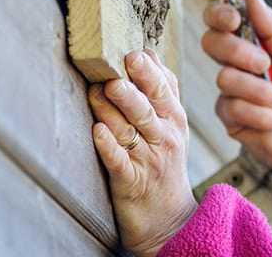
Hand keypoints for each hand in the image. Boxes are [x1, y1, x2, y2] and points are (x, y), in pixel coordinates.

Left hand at [88, 50, 197, 256]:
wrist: (169, 219)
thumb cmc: (165, 164)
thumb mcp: (174, 126)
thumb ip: (163, 91)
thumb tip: (149, 52)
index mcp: (174, 119)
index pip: (164, 88)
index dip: (150, 70)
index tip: (134, 53)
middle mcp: (164, 137)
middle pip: (148, 106)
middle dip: (135, 85)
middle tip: (120, 66)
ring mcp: (148, 160)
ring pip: (130, 129)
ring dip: (114, 109)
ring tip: (100, 91)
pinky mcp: (131, 182)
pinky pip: (119, 162)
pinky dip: (107, 146)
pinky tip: (97, 132)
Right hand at [202, 0, 271, 205]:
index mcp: (252, 44)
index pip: (221, 20)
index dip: (219, 13)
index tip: (234, 18)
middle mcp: (236, 65)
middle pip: (212, 43)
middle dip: (238, 51)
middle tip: (265, 64)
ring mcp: (231, 93)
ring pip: (225, 79)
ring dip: (261, 91)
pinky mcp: (230, 121)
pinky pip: (232, 109)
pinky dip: (262, 114)